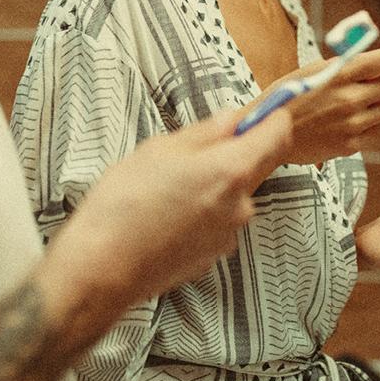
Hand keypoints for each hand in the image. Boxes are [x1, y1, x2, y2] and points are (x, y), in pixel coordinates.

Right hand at [38, 107, 291, 331]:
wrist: (102, 269)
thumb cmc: (125, 204)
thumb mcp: (160, 149)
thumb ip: (205, 132)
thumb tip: (232, 120)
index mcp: (231, 171)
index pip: (278, 135)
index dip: (271, 117)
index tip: (259, 110)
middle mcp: (241, 205)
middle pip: (255, 166)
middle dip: (230, 152)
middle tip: (187, 152)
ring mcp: (229, 235)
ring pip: (232, 194)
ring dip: (211, 184)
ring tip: (166, 188)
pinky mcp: (213, 256)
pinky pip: (217, 220)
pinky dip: (200, 211)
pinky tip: (164, 215)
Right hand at [254, 35, 379, 165]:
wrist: (268, 132)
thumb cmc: (291, 95)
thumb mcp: (318, 69)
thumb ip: (352, 66)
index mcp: (341, 73)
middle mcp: (351, 97)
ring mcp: (353, 122)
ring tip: (372, 95)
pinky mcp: (352, 144)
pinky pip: (379, 127)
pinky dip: (373, 119)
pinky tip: (351, 118)